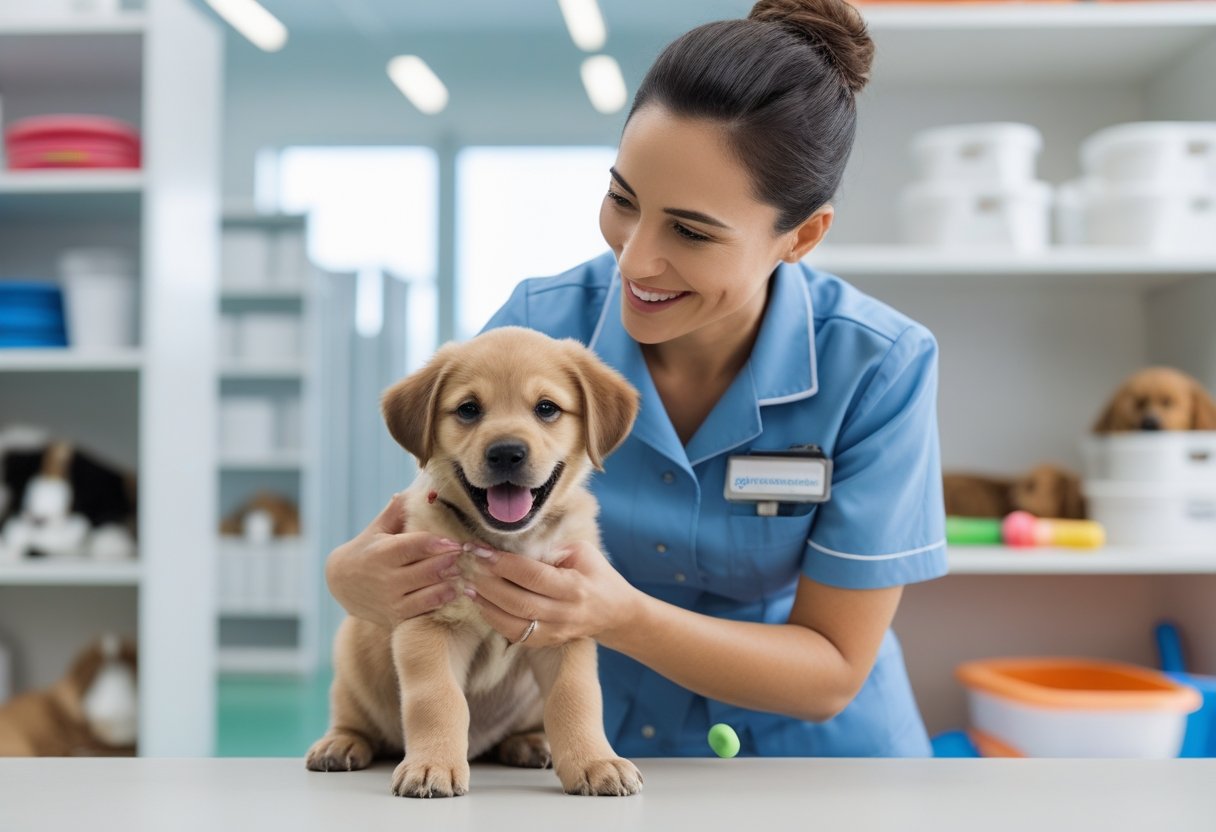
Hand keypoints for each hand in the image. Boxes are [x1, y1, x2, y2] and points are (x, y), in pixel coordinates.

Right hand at [324, 494, 465, 628]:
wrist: (340, 584)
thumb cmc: (366, 549)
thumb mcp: (377, 528)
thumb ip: (398, 510)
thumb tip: (420, 489)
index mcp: (382, 552)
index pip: (416, 545)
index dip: (440, 544)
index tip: (457, 542)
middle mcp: (386, 578)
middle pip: (429, 570)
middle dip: (450, 562)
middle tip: (465, 557)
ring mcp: (391, 601)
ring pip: (430, 594)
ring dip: (451, 583)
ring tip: (461, 574)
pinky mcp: (396, 618)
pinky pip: (425, 611)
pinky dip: (442, 601)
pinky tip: (453, 591)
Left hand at [464, 541, 642, 648]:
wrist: (615, 613)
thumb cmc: (596, 575)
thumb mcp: (582, 553)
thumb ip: (551, 550)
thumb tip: (512, 545)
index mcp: (575, 587)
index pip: (532, 575)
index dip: (502, 563)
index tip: (478, 550)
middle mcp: (565, 613)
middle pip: (518, 601)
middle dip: (487, 583)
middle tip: (465, 566)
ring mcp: (555, 632)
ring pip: (513, 623)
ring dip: (485, 604)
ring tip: (467, 586)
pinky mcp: (546, 642)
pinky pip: (515, 634)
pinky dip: (494, 620)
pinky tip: (481, 603)